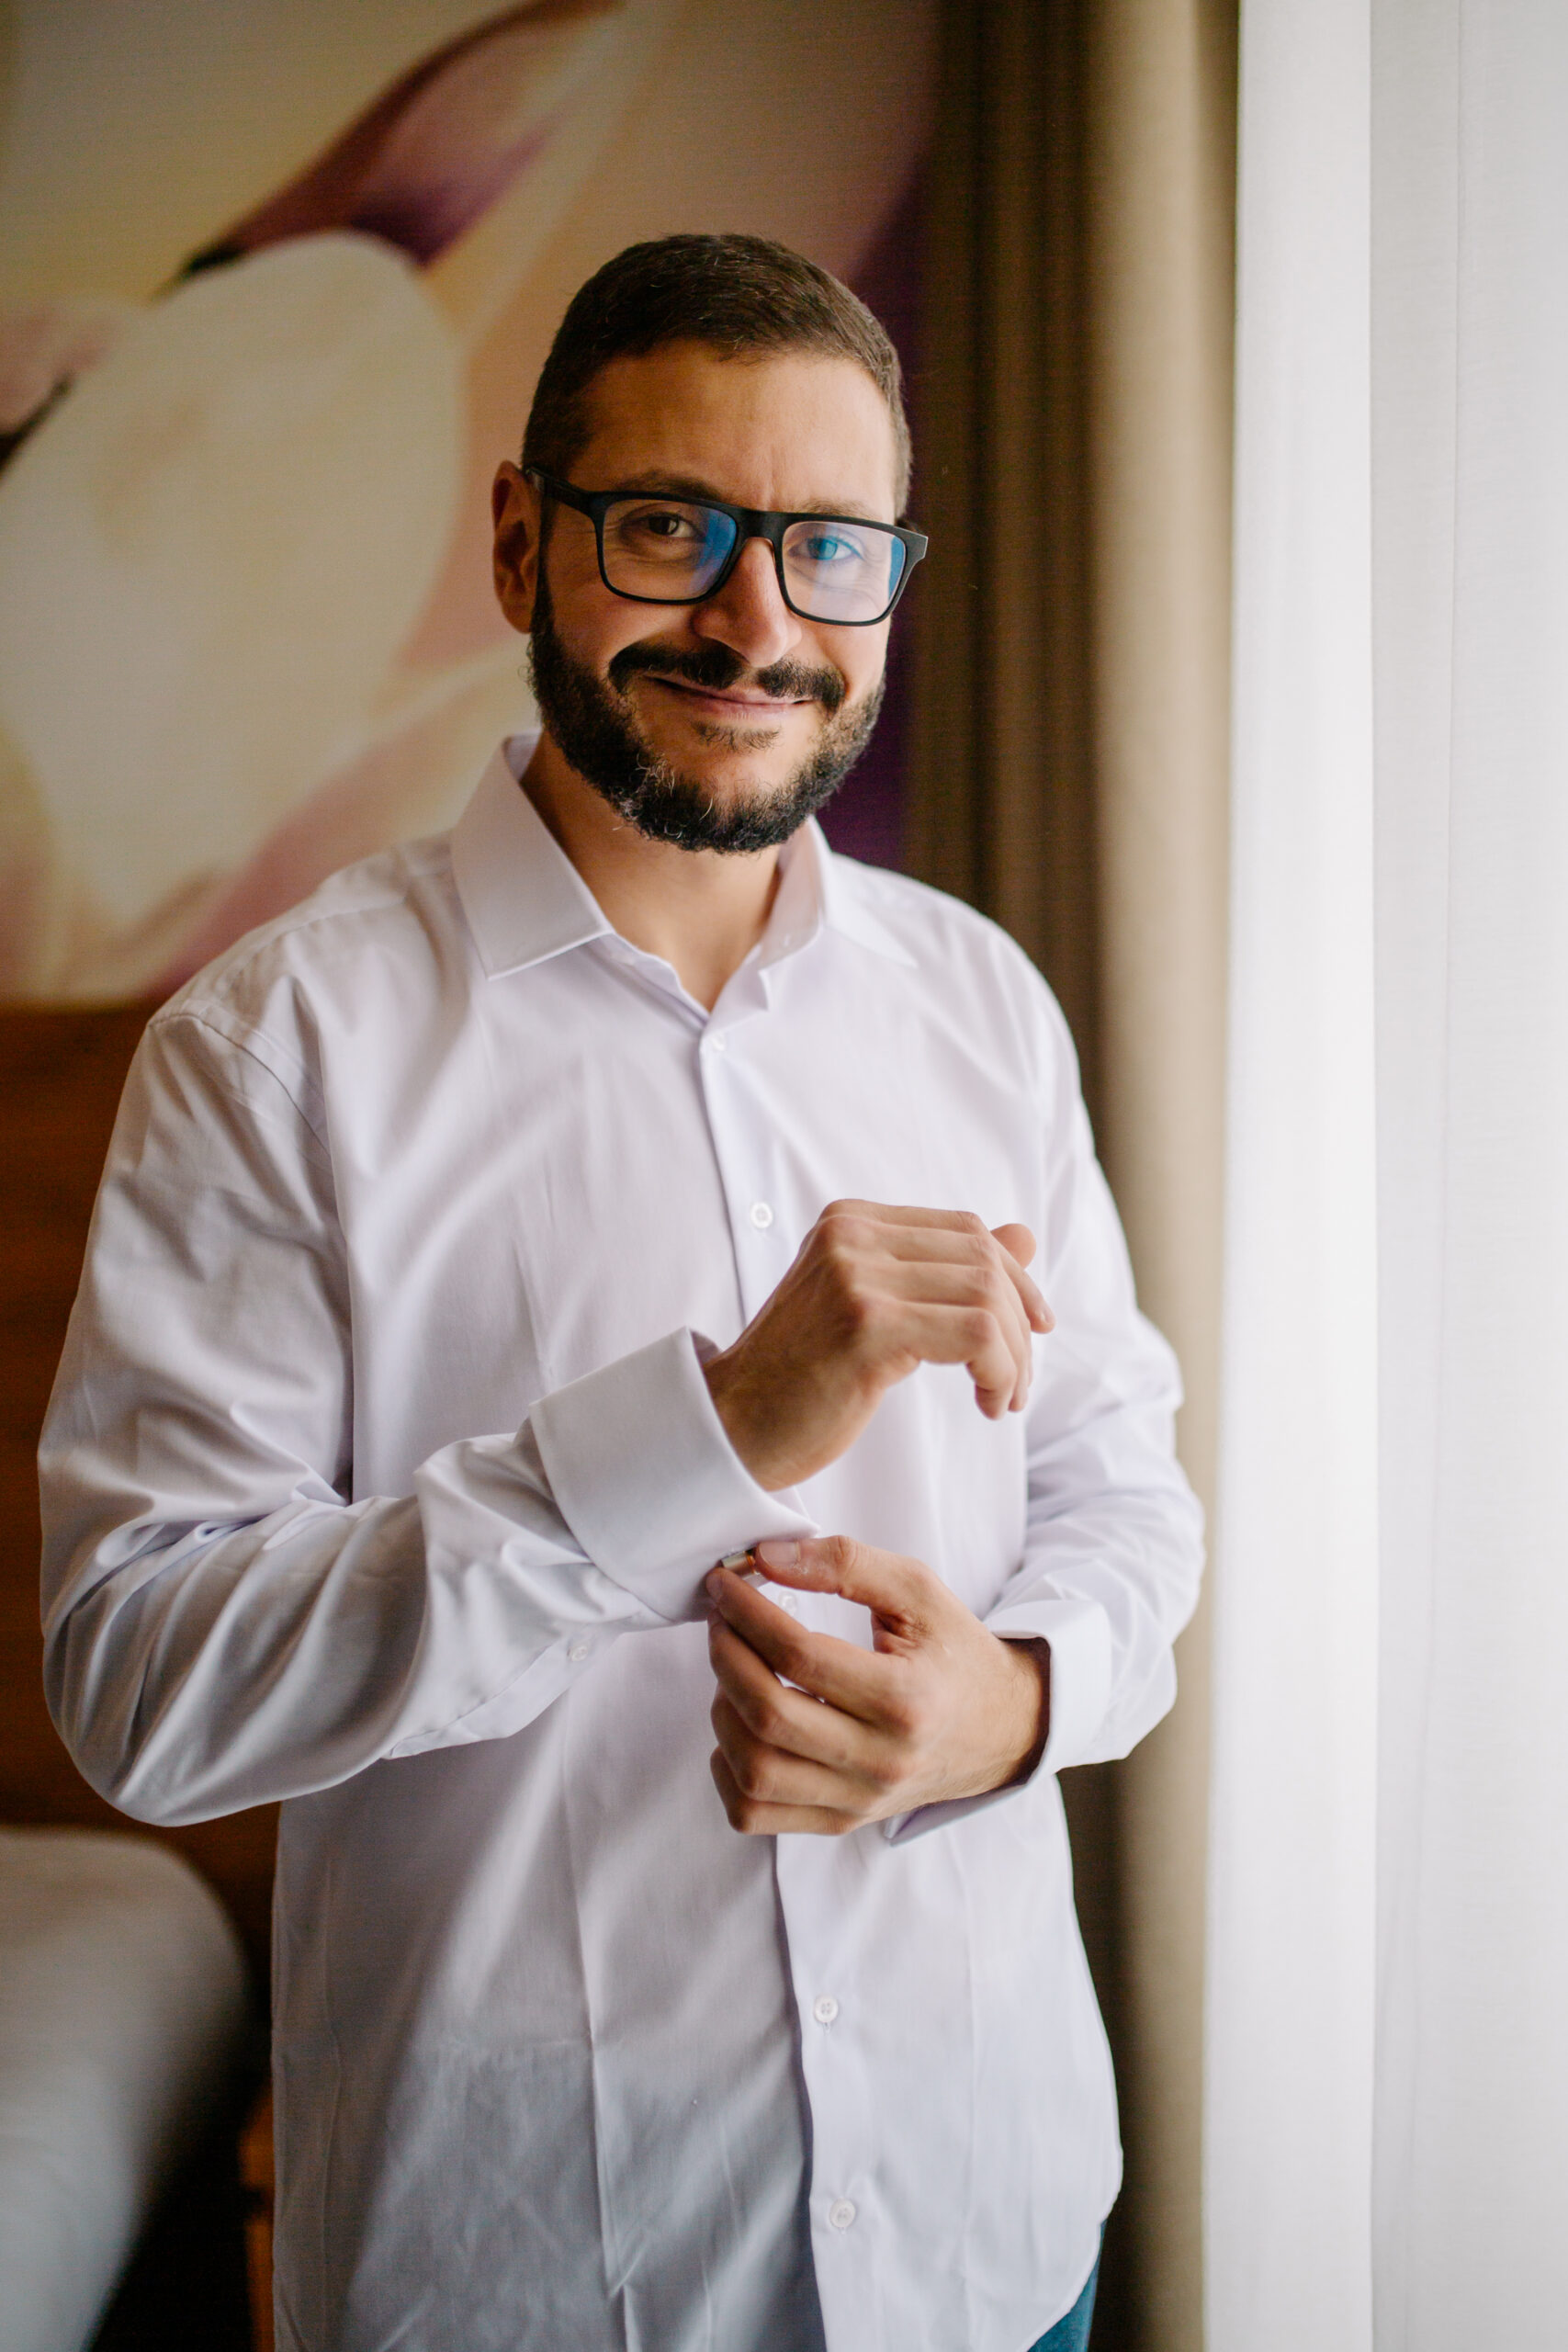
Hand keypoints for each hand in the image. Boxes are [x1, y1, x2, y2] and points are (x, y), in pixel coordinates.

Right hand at [703, 1202, 1052, 1491]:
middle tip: (1017, 1383)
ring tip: (1003, 1398)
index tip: (1033, 1331)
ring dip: (1014, 1357)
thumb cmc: (801, 1377)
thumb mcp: (875, 1307)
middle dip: (1020, 1324)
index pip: (966, 1231)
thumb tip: (1025, 1235)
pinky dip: (1000, 1372)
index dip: (1015, 1280)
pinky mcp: (868, 1326)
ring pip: (988, 1297)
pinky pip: (978, 1335)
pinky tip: (988, 1403)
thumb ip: (942, 1269)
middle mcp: (852, 1234)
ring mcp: (857, 1276)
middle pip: (984, 1259)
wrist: (732, 1426)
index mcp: (851, 1220)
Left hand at [705, 1535, 1049, 1835]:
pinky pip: (756, 1814)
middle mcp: (882, 1760)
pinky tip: (739, 1727)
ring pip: (754, 1772)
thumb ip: (845, 1563)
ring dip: (722, 1711)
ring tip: (733, 1670)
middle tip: (721, 1621)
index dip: (748, 1614)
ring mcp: (859, 1799)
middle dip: (726, 1657)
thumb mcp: (917, 1590)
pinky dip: (727, 1771)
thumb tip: (766, 1557)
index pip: (800, 1657)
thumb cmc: (953, 1652)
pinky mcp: (841, 1820)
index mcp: (905, 1699)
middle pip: (769, 1716)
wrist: (998, 1727)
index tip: (724, 1585)